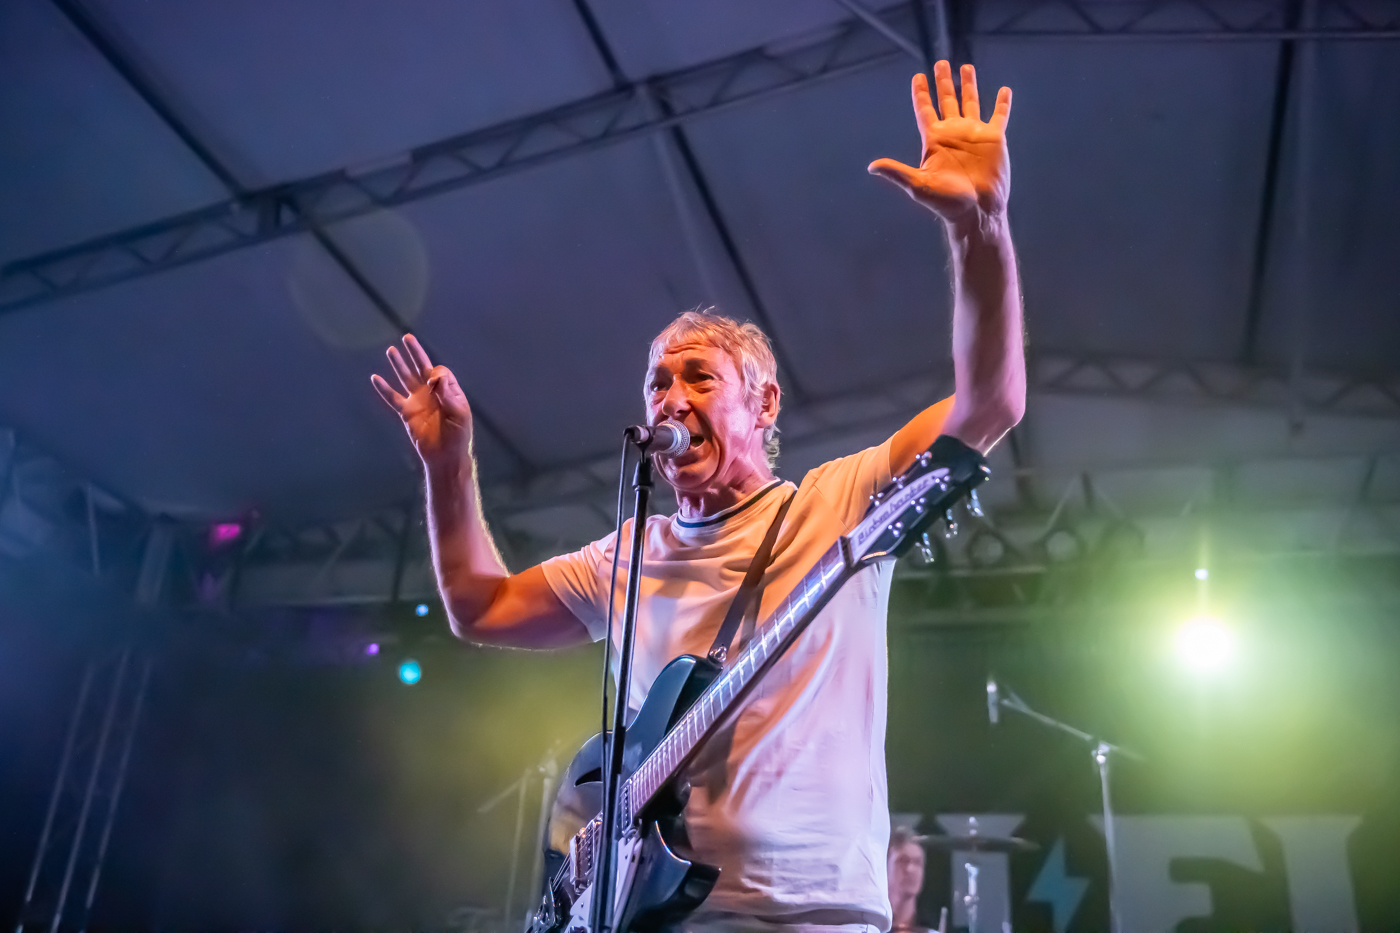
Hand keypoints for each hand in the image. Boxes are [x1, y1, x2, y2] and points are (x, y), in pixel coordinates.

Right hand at [371, 334, 473, 468]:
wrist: (446, 456)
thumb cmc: (458, 435)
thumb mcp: (459, 413)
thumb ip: (447, 394)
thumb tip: (435, 376)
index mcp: (449, 390)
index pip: (440, 372)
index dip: (436, 373)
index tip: (433, 383)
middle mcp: (432, 393)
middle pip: (422, 368)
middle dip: (415, 353)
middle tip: (407, 338)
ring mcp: (418, 401)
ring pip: (406, 378)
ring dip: (399, 365)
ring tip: (391, 350)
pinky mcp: (407, 412)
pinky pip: (393, 398)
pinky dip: (384, 389)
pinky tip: (376, 378)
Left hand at [868, 61, 1011, 225]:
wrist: (977, 211)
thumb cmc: (946, 202)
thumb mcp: (918, 185)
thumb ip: (896, 172)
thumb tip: (871, 167)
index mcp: (935, 140)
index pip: (925, 110)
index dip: (921, 93)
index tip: (918, 77)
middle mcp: (953, 133)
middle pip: (946, 100)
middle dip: (942, 82)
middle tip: (940, 63)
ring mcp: (974, 134)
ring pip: (970, 102)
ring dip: (968, 85)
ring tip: (965, 67)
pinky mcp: (994, 139)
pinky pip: (999, 116)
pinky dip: (1002, 103)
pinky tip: (1004, 90)